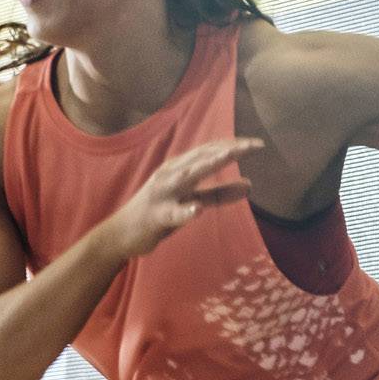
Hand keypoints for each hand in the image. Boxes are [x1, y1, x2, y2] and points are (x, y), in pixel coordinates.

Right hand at [108, 138, 258, 258]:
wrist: (121, 234)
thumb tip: (250, 185)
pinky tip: (197, 210)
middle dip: (227, 150)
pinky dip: (185, 211)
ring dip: (205, 166)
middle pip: (201, 157)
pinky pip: (172, 214)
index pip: (209, 151)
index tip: (257, 144)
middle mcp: (169, 175)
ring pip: (186, 176)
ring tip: (226, 158)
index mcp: (179, 168)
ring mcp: (161, 194)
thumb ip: (219, 194)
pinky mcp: (155, 216)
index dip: (233, 145)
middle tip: (254, 145)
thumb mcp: (192, 201)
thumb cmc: (159, 215)